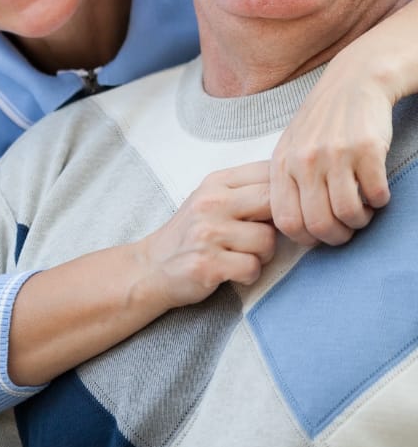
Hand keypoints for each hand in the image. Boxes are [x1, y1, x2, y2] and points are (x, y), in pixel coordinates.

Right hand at [135, 161, 275, 308]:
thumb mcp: (212, 199)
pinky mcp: (207, 264)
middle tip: (265, 234)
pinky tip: (233, 272)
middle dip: (278, 222)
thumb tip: (293, 189)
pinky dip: (249, 274)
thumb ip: (246, 190)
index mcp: (216, 182)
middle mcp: (210, 202)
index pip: (268, 171)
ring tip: (243, 255)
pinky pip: (252, 268)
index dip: (284, 192)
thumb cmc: (192, 233)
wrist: (152, 267)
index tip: (280, 208)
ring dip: (263, 255)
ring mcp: (207, 233)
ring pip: (267, 240)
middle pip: (272, 201)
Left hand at [271, 58, 391, 246]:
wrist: (354, 80)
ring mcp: (335, 154)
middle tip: (348, 226)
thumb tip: (295, 229)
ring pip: (349, 215)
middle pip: (319, 225)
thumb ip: (288, 181)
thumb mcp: (292, 145)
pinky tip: (376, 188)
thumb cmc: (323, 119)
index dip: (306, 238)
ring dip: (361, 220)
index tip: (321, 233)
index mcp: (283, 161)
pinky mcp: (367, 149)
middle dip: (338, 235)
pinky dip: (380, 200)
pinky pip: (376, 196)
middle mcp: (305, 159)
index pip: (286, 221)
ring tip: (363, 207)